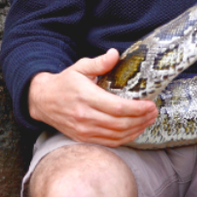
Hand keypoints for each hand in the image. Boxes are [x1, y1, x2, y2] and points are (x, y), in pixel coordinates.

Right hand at [27, 49, 157, 146]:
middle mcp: (84, 116)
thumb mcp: (80, 67)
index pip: (117, 108)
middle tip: (154, 112)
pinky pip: (109, 142)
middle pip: (120, 123)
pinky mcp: (83, 138)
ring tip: (149, 120)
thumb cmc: (65, 82)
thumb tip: (115, 53)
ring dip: (137, 129)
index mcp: (85, 97)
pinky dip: (126, 139)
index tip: (151, 104)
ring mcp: (83, 130)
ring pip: (117, 135)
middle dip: (142, 119)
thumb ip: (99, 62)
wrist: (42, 100)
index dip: (137, 109)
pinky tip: (136, 130)